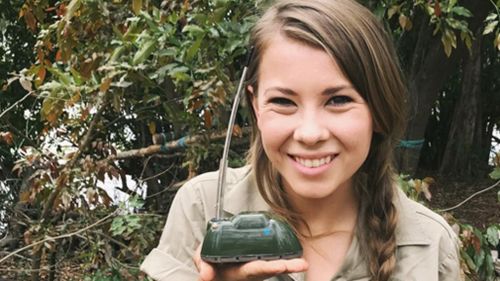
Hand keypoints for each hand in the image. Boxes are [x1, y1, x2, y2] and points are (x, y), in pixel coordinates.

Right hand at [193, 245, 307, 280]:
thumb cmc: (212, 262)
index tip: (279, 265)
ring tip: (302, 263)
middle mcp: (251, 270)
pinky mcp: (260, 258)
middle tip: (301, 265)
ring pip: (274, 263)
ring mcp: (257, 265)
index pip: (255, 269)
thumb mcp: (203, 261)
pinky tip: (297, 256)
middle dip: (286, 267)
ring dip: (289, 264)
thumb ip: (204, 266)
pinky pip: (274, 258)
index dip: (267, 267)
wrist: (216, 262)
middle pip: (270, 268)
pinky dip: (285, 260)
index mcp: (239, 270)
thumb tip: (205, 276)